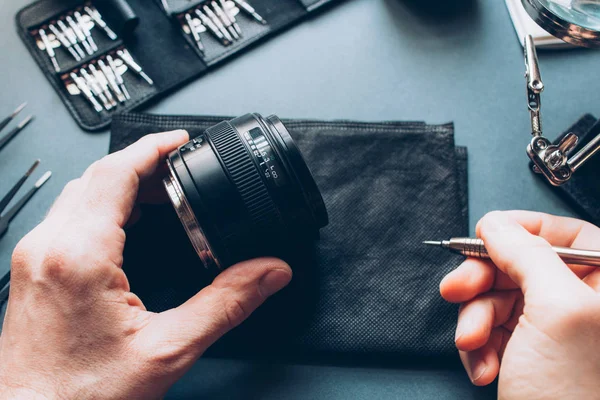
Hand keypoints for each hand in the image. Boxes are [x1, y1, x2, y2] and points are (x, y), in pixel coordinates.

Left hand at [0, 130, 291, 399]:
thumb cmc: (83, 397)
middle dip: (143, 163)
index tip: (181, 140)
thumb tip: (270, 272)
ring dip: (120, 182)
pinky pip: (67, 215)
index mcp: (80, 255)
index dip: (153, 148)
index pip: (116, 173)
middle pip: (97, 176)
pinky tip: (127, 221)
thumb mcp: (169, 350)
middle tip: (181, 168)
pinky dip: (101, 204)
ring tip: (162, 192)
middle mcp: (48, 247)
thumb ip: (227, 304)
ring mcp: (34, 257)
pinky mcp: (32, 270)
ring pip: (78, 192)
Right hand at [440, 211, 599, 398]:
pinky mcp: (531, 355)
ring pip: (499, 299)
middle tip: (455, 291)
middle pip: (521, 265)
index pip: (567, 232)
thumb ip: (528, 255)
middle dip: (482, 282)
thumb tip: (496, 225)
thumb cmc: (577, 399)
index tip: (485, 235)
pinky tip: (484, 367)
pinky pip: (493, 331)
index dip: (522, 228)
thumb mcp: (556, 313)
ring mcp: (557, 333)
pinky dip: (479, 346)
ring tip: (473, 345)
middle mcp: (585, 306)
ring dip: (476, 322)